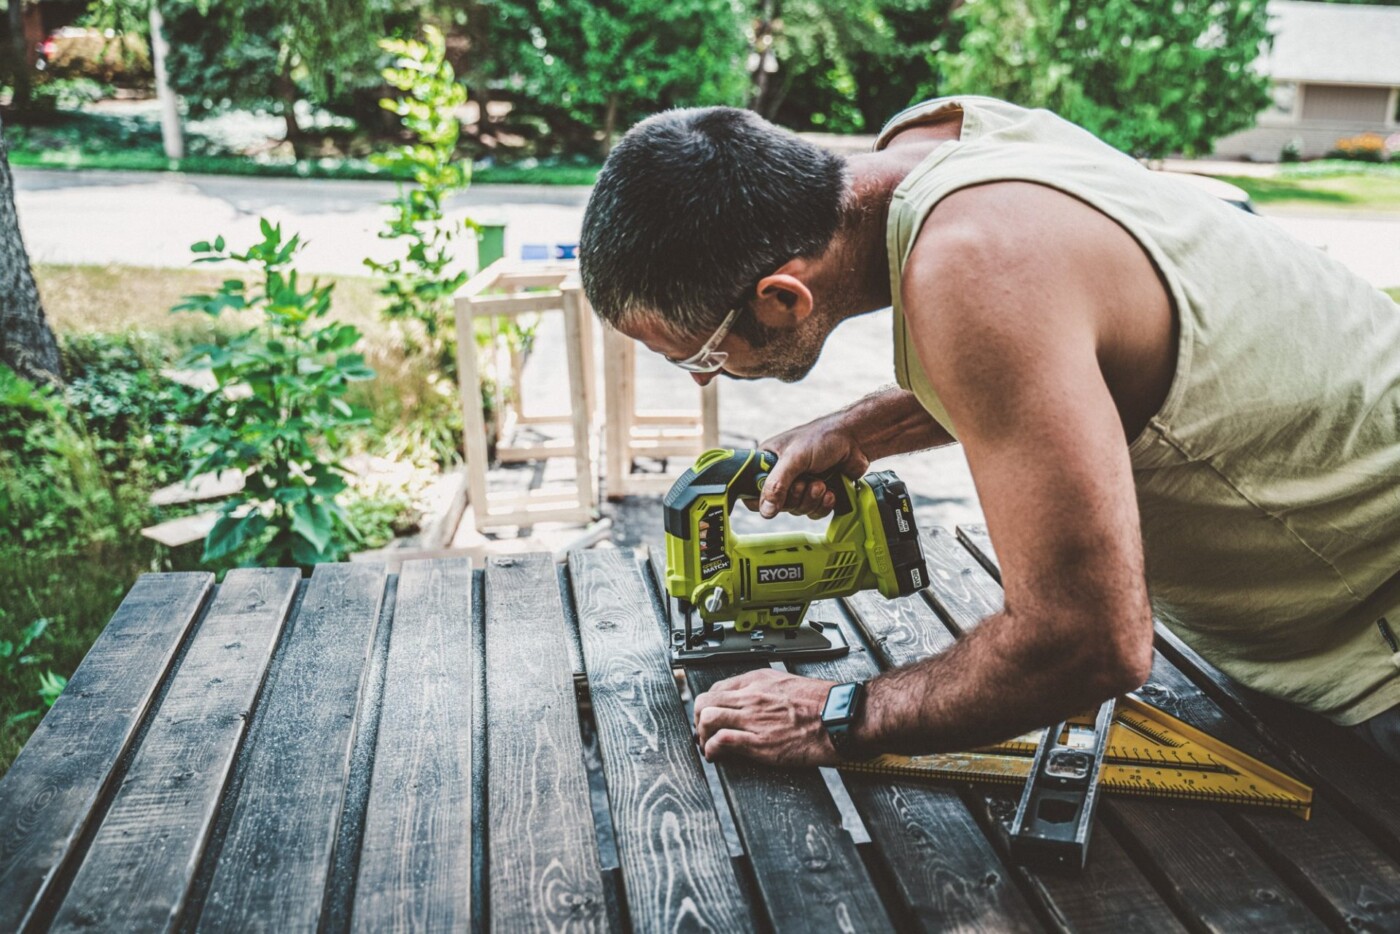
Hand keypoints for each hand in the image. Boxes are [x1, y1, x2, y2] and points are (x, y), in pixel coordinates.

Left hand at [692, 668, 838, 766]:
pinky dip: (712, 750)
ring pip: (707, 718)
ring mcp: (753, 719)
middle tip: (704, 731)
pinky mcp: (759, 742)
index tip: (709, 715)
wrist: (839, 718)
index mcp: (758, 681)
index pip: (717, 688)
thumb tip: (752, 701)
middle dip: (698, 719)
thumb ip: (766, 690)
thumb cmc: (821, 704)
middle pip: (705, 701)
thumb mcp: (788, 684)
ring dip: (702, 735)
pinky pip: (721, 741)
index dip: (708, 704)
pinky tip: (715, 756)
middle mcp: (751, 697)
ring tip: (708, 745)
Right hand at [755, 413, 869, 518]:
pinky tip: (831, 491)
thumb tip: (765, 512)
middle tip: (806, 482)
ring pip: (797, 510)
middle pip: (778, 505)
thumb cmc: (822, 438)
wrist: (855, 439)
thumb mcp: (794, 458)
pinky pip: (814, 512)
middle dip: (795, 497)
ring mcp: (801, 485)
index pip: (752, 490)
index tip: (776, 498)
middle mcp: (782, 476)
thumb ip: (777, 484)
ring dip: (811, 500)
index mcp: (769, 462)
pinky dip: (823, 505)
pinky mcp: (818, 494)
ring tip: (821, 483)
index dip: (762, 500)